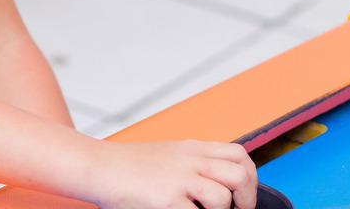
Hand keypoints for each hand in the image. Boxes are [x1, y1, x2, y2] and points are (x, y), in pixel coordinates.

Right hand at [86, 139, 256, 208]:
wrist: (99, 167)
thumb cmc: (129, 167)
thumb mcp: (170, 156)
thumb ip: (194, 165)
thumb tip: (219, 187)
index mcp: (194, 149)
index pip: (239, 155)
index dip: (249, 178)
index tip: (242, 196)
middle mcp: (191, 161)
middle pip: (241, 174)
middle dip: (246, 199)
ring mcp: (180, 181)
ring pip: (223, 197)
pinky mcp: (168, 201)